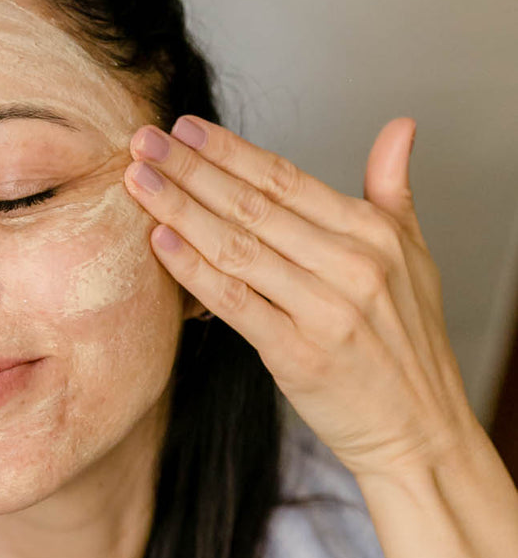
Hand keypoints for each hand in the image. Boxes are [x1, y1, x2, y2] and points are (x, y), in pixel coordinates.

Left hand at [123, 114, 480, 482]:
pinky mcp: (298, 354)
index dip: (230, 151)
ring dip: (181, 210)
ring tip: (138, 182)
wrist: (418, 428)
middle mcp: (351, 265)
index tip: (184, 128)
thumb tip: (399, 128)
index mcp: (374, 234)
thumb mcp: (414, 257)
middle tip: (142, 142)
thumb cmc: (407, 345)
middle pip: (254, 205)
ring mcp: (324, 310)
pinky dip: (194, 270)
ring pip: (238, 248)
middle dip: (192, 170)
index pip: (287, 179)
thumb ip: (393, 192)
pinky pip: (235, 303)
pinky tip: (160, 241)